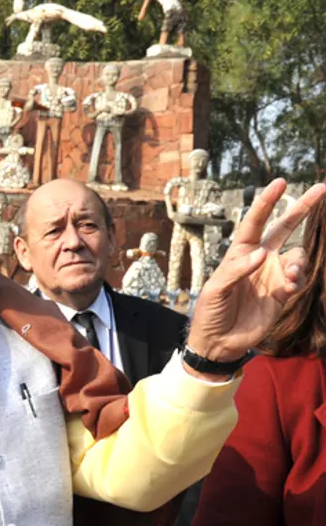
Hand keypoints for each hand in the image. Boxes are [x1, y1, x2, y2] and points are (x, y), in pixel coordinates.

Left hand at [187, 178, 325, 363]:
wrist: (218, 343)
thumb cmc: (210, 313)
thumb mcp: (215, 290)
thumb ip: (236, 271)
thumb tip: (261, 254)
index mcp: (239, 253)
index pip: (254, 223)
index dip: (266, 202)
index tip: (280, 183)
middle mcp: (259, 259)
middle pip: (284, 228)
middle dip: (302, 208)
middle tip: (322, 188)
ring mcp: (272, 275)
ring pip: (297, 255)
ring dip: (298, 261)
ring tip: (291, 275)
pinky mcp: (282, 292)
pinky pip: (298, 278)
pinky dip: (298, 279)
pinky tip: (290, 287)